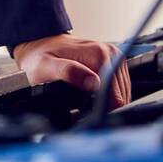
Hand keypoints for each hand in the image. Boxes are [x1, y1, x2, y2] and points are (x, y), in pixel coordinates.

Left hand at [11, 33, 131, 109]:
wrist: (40, 44)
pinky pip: (118, 87)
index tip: (89, 117)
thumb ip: (69, 72)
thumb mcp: (46, 66)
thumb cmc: (40, 57)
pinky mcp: (112, 62)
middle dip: (106, 107)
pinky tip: (93, 98)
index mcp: (100, 54)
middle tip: (84, 113)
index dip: (104, 110)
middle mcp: (111, 53)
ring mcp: (113, 57)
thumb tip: (95, 83)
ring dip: (108, 103)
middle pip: (122, 95)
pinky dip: (109, 96)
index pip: (116, 95)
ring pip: (122, 93)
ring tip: (88, 107)